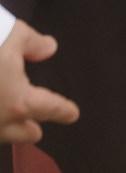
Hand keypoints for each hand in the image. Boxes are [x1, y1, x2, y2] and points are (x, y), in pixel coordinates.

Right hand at [0, 20, 78, 144]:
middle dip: (32, 130)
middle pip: (25, 134)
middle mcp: (0, 121)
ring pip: (1, 136)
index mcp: (19, 102)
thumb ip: (34, 43)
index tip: (72, 114)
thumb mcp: (13, 35)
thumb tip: (48, 48)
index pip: (50, 108)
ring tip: (11, 121)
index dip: (64, 110)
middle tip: (38, 127)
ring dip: (8, 130)